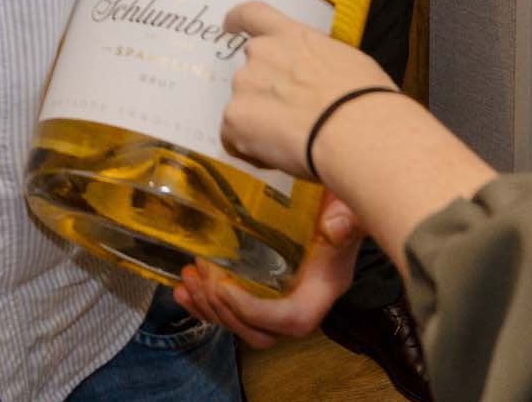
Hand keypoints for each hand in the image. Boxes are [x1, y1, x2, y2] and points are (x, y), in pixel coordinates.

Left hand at [175, 196, 363, 349]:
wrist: (334, 200)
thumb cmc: (340, 204)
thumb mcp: (347, 208)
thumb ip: (346, 219)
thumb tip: (336, 227)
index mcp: (322, 286)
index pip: (293, 320)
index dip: (254, 311)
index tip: (224, 286)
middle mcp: (301, 300)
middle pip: (261, 332)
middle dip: (224, 310)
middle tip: (201, 273)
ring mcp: (280, 298)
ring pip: (241, 325)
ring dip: (208, 306)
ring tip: (187, 276)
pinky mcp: (262, 289)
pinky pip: (232, 311)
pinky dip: (204, 305)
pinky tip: (183, 288)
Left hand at [218, 1, 398, 180]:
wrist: (357, 130)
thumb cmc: (367, 102)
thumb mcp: (348, 63)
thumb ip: (317, 64)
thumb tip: (318, 81)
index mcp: (292, 36)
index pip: (253, 14)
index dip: (237, 20)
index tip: (230, 26)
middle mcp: (262, 53)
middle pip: (250, 73)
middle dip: (264, 96)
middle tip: (292, 120)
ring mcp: (245, 84)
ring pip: (243, 108)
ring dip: (259, 124)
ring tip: (296, 142)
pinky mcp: (235, 117)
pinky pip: (234, 138)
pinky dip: (251, 150)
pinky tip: (281, 156)